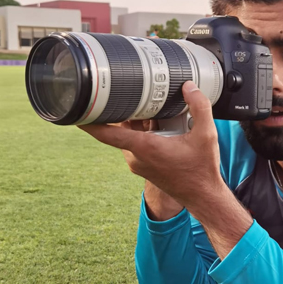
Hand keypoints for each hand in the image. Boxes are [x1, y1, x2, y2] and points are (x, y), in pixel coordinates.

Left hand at [78, 81, 224, 210]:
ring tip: (154, 108)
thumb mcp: (207, 135)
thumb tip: (189, 87)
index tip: (75, 109)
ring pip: (128, 136)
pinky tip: (160, 125)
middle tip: (134, 93)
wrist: (203, 196)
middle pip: (119, 128)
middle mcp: (136, 157)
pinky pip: (135, 144)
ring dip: (136, 122)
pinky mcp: (144, 167)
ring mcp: (139, 164)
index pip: (106, 133)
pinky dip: (142, 132)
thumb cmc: (202, 170)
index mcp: (144, 147)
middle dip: (125, 110)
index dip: (88, 121)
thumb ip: (199, 107)